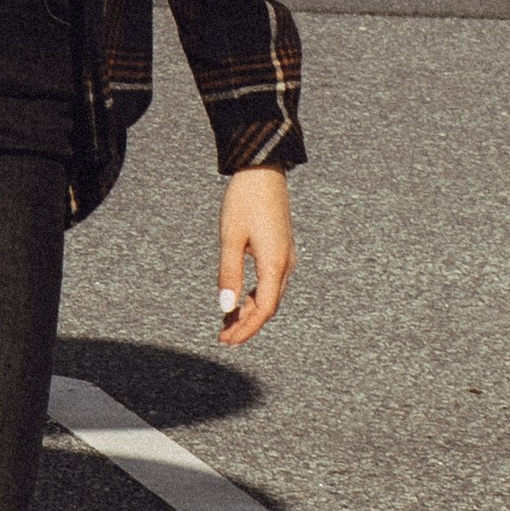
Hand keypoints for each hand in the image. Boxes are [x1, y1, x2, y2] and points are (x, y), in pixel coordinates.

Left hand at [217, 163, 294, 345]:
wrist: (263, 170)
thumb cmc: (244, 200)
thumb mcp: (230, 238)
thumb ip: (228, 274)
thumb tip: (225, 308)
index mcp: (275, 264)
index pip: (263, 309)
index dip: (246, 329)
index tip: (226, 340)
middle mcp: (286, 264)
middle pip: (268, 306)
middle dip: (247, 325)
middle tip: (223, 338)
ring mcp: (286, 257)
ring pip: (270, 296)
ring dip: (250, 312)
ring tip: (227, 323)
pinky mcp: (282, 249)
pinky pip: (271, 283)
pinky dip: (255, 296)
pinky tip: (239, 300)